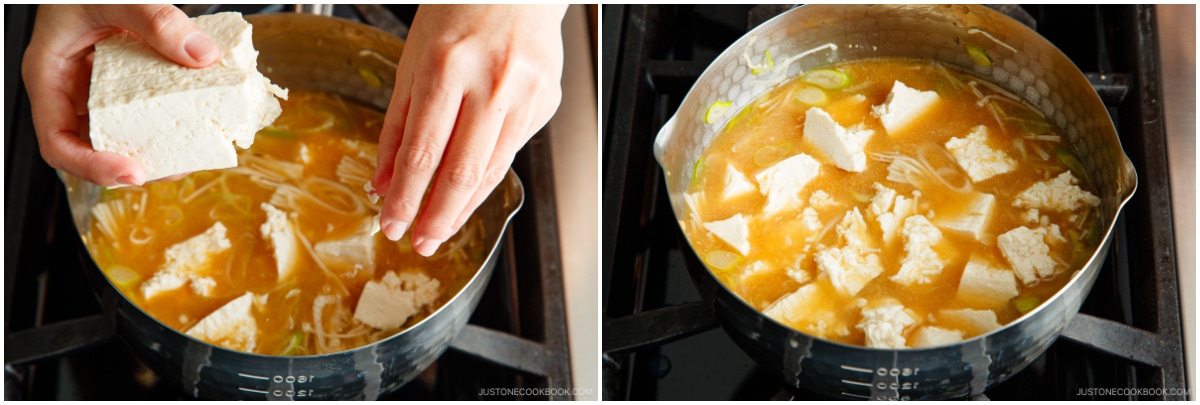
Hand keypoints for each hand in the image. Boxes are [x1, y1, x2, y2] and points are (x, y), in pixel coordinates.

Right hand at [22, 4, 219, 186]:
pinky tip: (197, 121)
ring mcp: (97, 89)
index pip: (57, 142)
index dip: (90, 166)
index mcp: (50, 75)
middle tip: (176, 167)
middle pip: (93, 149)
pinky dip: (168, 122)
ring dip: (156, 150)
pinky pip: (143, 112)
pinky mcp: (124, 83)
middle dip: (134, 164)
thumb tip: (201, 55)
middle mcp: (72, 89)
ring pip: (121, 136)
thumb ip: (155, 20)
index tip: (132, 172)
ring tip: (191, 152)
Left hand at [372, 5, 565, 255]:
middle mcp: (490, 82)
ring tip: (439, 229)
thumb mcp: (414, 59)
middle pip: (461, 170)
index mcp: (447, 66)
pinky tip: (467, 196)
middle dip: (436, 216)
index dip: (406, 195)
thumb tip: (382, 179)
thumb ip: (398, 123)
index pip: (423, 150)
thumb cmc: (461, 11)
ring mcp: (524, 94)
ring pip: (491, 170)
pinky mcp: (544, 102)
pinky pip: (510, 153)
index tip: (391, 222)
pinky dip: (485, 180)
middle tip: (419, 242)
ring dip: (462, 208)